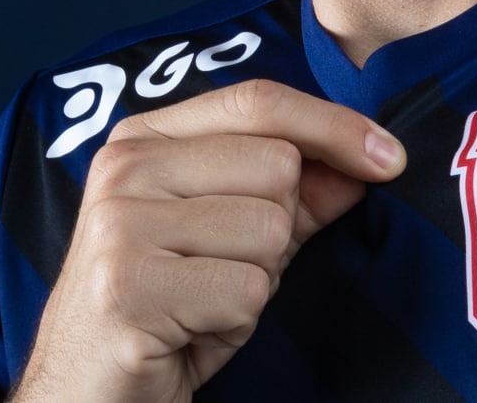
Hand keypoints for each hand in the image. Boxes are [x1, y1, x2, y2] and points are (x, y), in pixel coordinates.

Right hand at [10, 79, 406, 402]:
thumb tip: (370, 160)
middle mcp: (124, 168)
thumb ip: (297, 196)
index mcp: (143, 140)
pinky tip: (190, 330)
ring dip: (255, 282)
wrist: (87, 393)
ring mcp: (119, 225)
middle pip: (277, 166)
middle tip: (220, 272)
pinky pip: (246, 290)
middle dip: (276, 232)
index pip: (259, 102)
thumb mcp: (234, 242)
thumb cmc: (164, 313)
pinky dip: (235, 321)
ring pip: (269, 230)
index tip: (389, 157)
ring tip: (202, 302)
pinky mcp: (127, 287)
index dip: (333, 125)